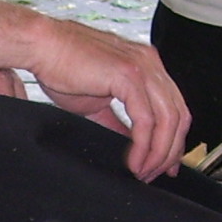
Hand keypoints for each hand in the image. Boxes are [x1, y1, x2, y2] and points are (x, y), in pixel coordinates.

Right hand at [26, 22, 189, 182]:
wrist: (42, 47)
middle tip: (154, 175)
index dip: (174, 140)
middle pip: (179, 115)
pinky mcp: (128, 75)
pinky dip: (143, 146)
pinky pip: (146, 120)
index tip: (165, 165)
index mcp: (147, 65)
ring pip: (168, 120)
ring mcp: (143, 67)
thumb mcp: (97, 102)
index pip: (175, 108)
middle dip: (170, 151)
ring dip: (158, 153)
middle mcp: (151, 63)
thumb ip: (118, 122)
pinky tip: (132, 162)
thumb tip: (130, 146)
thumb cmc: (62, 67)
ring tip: (142, 172)